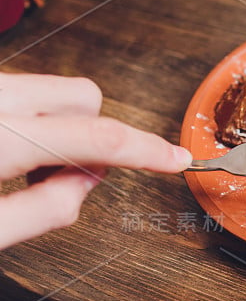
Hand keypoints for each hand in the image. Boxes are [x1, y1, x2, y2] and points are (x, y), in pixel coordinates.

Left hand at [0, 73, 191, 248]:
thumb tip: (84, 186)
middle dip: (91, 133)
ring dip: (58, 127)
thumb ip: (42, 210)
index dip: (147, 150)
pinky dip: (32, 120)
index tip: (174, 159)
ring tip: (23, 166)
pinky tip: (6, 151)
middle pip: (84, 97)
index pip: (99, 138)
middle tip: (59, 173)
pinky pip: (26, 93)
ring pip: (55, 90)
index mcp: (1, 141)